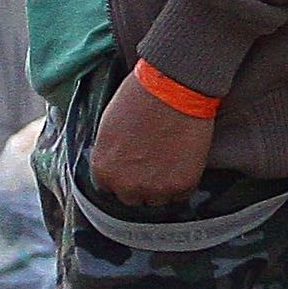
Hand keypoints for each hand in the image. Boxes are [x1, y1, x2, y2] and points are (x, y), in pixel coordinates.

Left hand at [86, 68, 216, 207]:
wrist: (173, 88)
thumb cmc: (139, 97)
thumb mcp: (109, 126)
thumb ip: (110, 153)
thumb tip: (117, 163)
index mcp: (103, 170)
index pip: (108, 188)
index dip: (122, 174)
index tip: (132, 165)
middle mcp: (126, 185)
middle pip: (132, 198)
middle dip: (141, 183)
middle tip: (153, 162)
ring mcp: (155, 189)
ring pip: (158, 200)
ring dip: (163, 185)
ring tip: (171, 159)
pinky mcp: (181, 186)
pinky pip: (182, 194)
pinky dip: (184, 180)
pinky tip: (184, 158)